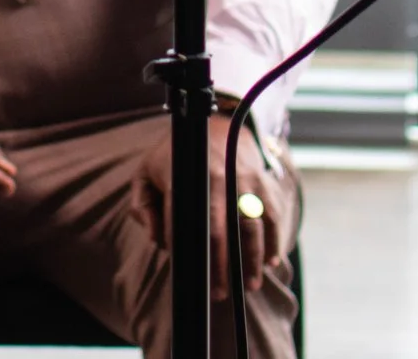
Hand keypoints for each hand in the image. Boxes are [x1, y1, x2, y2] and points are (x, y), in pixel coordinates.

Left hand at [126, 117, 286, 300]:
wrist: (217, 123)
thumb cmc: (177, 155)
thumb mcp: (148, 170)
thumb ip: (143, 204)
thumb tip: (157, 240)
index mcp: (184, 176)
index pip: (181, 221)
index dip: (183, 250)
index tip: (188, 277)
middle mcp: (216, 178)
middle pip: (220, 230)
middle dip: (220, 266)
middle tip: (219, 294)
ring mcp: (244, 181)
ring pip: (251, 226)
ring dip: (251, 260)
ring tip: (248, 286)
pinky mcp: (264, 184)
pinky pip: (273, 216)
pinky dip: (274, 241)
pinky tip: (270, 262)